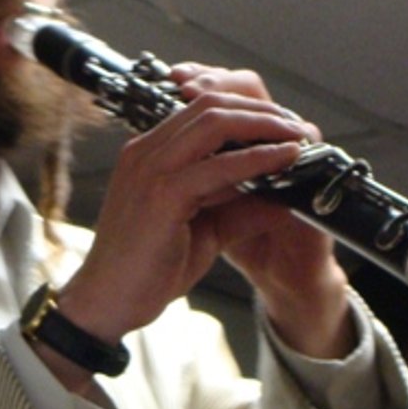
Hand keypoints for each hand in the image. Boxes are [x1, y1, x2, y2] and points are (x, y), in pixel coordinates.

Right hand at [55, 65, 321, 353]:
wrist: (108, 304)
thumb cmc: (147, 269)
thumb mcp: (205, 231)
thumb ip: (241, 208)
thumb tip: (285, 197)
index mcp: (149, 154)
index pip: (201, 109)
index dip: (247, 111)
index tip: (285, 126)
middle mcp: (146, 152)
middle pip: (211, 104)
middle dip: (262, 110)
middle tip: (299, 127)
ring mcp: (150, 169)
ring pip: (215, 123)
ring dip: (265, 125)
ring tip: (299, 137)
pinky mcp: (161, 195)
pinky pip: (219, 166)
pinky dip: (257, 159)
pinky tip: (284, 161)